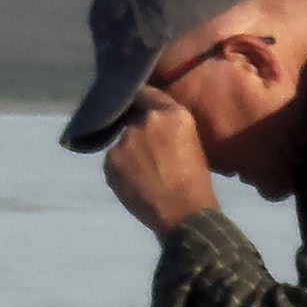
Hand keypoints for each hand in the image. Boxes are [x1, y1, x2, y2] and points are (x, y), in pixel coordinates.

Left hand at [102, 88, 219, 234]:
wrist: (183, 213)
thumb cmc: (195, 181)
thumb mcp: (191, 141)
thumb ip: (169, 126)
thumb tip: (152, 124)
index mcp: (172, 112)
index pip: (147, 93)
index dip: (141, 101)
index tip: (137, 106)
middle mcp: (147, 120)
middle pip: (133, 119)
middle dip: (138, 132)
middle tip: (147, 153)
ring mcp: (126, 139)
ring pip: (122, 141)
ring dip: (129, 152)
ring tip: (143, 173)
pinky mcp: (111, 160)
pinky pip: (113, 160)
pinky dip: (120, 169)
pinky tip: (134, 183)